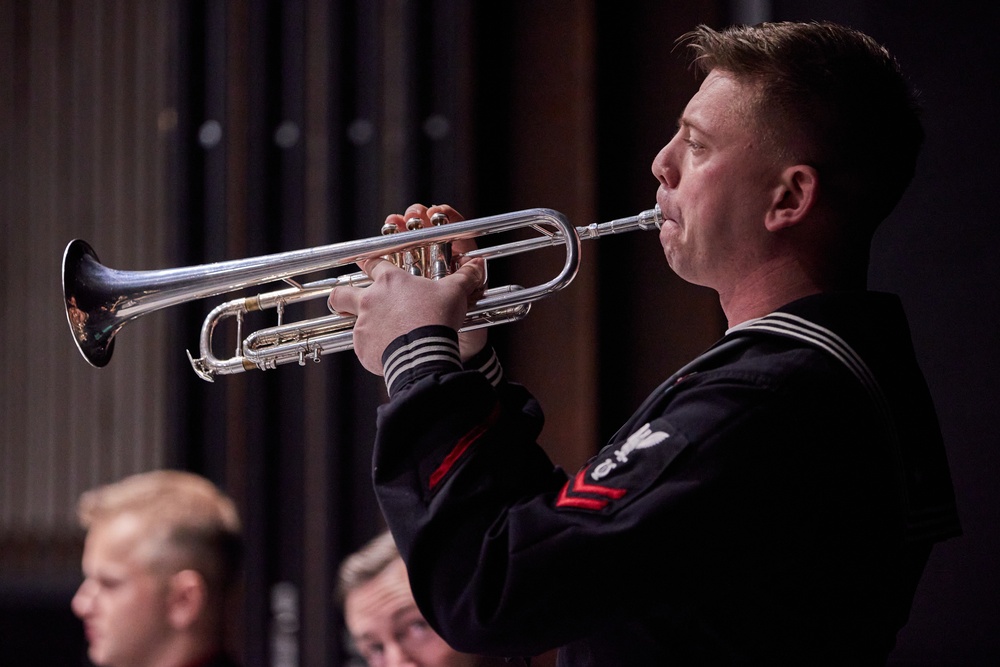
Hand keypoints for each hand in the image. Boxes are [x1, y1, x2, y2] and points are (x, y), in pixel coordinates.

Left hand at [327, 204, 487, 374]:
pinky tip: (387, 353)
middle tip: (344, 301)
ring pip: (347, 322)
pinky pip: (363, 348)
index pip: (372, 263)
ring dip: (359, 325)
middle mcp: (370, 300)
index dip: (368, 262)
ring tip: (373, 334)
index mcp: (390, 281)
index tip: (364, 262)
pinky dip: (373, 350)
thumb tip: (478, 264)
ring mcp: (363, 325)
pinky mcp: (363, 348)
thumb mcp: (454, 293)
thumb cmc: (437, 317)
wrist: (424, 352)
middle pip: (341, 293)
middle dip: (339, 296)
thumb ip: (465, 277)